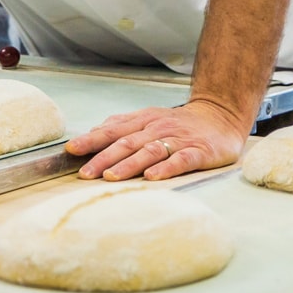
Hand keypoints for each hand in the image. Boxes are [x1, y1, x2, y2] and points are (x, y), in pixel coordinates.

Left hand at [64, 100, 248, 181]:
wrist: (221, 115)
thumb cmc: (179, 123)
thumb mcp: (148, 119)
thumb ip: (122, 126)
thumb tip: (91, 134)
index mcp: (143, 121)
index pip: (112, 130)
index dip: (91, 140)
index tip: (71, 150)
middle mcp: (157, 128)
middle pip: (126, 142)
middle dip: (103, 158)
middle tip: (84, 173)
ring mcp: (178, 140)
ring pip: (149, 151)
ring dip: (129, 165)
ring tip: (111, 177)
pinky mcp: (198, 152)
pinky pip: (180, 160)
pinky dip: (166, 168)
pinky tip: (153, 177)